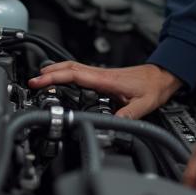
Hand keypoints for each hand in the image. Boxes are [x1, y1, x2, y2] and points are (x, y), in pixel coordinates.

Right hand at [29, 62, 181, 118]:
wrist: (162, 76)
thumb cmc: (152, 87)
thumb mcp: (143, 105)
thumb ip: (127, 116)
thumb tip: (112, 126)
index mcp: (106, 80)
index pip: (75, 75)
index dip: (56, 76)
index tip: (40, 81)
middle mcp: (101, 75)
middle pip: (70, 68)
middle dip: (49, 72)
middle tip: (33, 80)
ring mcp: (101, 75)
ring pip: (74, 68)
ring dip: (56, 71)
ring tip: (41, 79)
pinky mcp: (103, 78)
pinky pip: (80, 73)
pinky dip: (66, 74)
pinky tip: (62, 81)